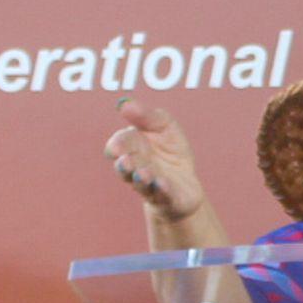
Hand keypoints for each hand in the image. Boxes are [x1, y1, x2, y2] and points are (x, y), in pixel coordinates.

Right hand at [104, 99, 206, 221]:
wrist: (186, 184)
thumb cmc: (170, 151)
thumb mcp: (164, 126)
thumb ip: (146, 115)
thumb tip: (123, 104)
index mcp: (132, 148)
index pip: (120, 144)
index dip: (118, 144)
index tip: (116, 146)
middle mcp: (136, 167)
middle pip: (126, 166)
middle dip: (125, 163)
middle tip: (125, 160)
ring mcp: (149, 185)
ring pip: (140, 183)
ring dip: (141, 179)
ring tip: (144, 173)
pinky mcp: (166, 198)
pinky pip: (161, 195)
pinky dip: (161, 190)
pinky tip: (163, 184)